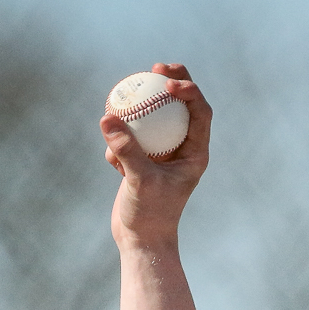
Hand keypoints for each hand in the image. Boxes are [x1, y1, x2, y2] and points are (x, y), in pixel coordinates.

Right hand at [101, 63, 211, 246]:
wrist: (141, 241)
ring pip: (153, 119)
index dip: (188, 90)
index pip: (200, 112)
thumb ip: (126, 150)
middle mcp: (182, 150)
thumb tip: (108, 117)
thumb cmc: (150, 216)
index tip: (166, 81)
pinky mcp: (141, 161)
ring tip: (118, 104)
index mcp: (195, 153)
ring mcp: (161, 154)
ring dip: (137, 110)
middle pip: (181, 107)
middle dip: (171, 82)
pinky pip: (129, 139)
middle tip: (154, 68)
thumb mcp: (139, 181)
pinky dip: (118, 144)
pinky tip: (113, 164)